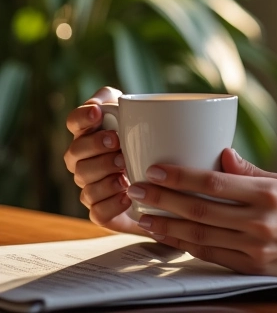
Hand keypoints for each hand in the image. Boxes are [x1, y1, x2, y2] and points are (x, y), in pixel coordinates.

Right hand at [63, 86, 144, 235]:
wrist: (165, 181)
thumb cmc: (148, 140)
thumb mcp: (140, 116)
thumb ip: (122, 101)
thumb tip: (109, 101)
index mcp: (91, 134)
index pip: (74, 122)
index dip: (81, 117)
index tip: (98, 113)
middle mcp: (84, 161)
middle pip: (75, 153)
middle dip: (95, 147)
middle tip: (118, 143)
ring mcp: (91, 186)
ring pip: (85, 183)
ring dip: (103, 176)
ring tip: (125, 170)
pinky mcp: (102, 211)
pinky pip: (97, 212)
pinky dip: (110, 203)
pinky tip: (126, 195)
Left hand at [127, 149, 276, 291]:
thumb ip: (249, 171)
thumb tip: (219, 154)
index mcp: (267, 192)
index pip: (214, 182)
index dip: (180, 177)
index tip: (155, 170)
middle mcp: (259, 220)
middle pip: (200, 209)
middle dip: (163, 199)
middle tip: (137, 188)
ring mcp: (254, 247)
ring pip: (199, 235)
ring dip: (166, 225)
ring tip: (143, 214)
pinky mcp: (251, 268)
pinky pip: (210, 255)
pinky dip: (184, 245)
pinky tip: (167, 235)